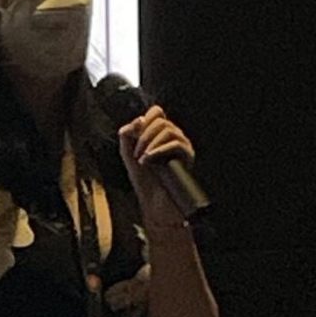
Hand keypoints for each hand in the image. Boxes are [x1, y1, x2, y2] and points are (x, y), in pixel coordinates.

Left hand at [118, 105, 195, 232]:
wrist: (154, 204)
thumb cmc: (143, 181)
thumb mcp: (128, 154)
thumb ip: (127, 135)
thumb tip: (140, 119)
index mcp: (160, 134)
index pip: (157, 112)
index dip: (144, 120)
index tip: (134, 137)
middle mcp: (173, 137)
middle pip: (160, 120)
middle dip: (143, 136)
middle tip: (136, 154)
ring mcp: (182, 146)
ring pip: (168, 130)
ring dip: (150, 143)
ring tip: (142, 160)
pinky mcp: (188, 157)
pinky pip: (176, 144)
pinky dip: (159, 150)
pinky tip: (148, 161)